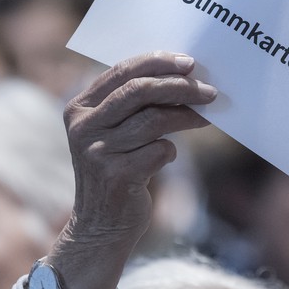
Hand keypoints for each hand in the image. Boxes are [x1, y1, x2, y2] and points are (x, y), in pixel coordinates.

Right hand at [45, 52, 215, 288]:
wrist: (100, 226)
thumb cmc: (116, 169)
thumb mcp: (113, 132)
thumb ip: (133, 104)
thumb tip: (183, 75)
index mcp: (79, 107)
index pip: (122, 71)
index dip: (158, 62)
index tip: (189, 62)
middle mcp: (83, 126)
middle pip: (139, 91)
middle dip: (179, 86)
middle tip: (209, 89)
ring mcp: (97, 151)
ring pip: (154, 119)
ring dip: (186, 116)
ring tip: (205, 117)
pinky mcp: (116, 176)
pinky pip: (159, 150)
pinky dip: (171, 150)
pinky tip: (167, 156)